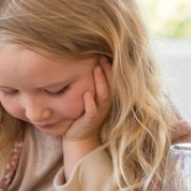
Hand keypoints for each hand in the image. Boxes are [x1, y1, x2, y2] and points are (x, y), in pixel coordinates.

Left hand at [61, 57, 112, 179]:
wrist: (78, 137)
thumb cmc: (82, 113)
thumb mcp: (88, 97)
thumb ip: (88, 83)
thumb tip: (81, 63)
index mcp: (106, 97)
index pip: (112, 79)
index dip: (110, 67)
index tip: (103, 53)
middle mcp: (105, 104)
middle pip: (110, 84)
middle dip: (107, 70)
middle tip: (101, 56)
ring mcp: (99, 112)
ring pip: (104, 95)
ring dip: (100, 82)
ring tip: (96, 69)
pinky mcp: (90, 121)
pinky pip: (93, 111)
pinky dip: (90, 103)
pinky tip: (87, 94)